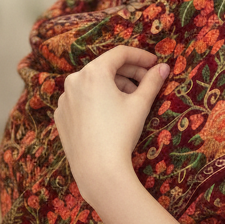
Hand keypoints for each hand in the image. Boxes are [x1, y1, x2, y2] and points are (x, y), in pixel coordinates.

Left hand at [54, 46, 169, 205]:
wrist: (97, 169)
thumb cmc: (120, 134)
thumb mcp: (140, 105)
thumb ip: (152, 82)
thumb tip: (163, 68)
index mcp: (93, 72)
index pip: (120, 53)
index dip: (141, 56)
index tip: (154, 64)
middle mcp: (74, 81)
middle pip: (105, 68)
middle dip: (129, 74)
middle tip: (147, 83)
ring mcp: (64, 99)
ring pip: (93, 85)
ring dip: (113, 87)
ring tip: (130, 101)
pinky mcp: (61, 116)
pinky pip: (81, 100)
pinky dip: (97, 101)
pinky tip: (110, 116)